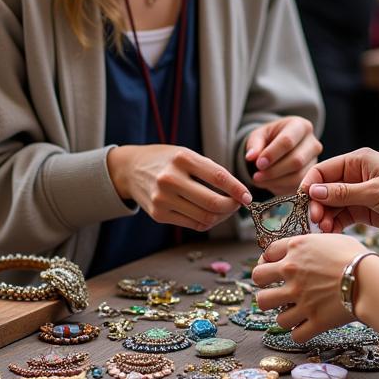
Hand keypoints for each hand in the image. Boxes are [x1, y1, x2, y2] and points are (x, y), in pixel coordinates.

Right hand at [106, 145, 251, 230]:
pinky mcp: (158, 214)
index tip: (247, 196)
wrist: (130, 169)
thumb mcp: (186, 154)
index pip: (218, 177)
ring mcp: (162, 199)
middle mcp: (170, 179)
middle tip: (237, 204)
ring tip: (225, 209)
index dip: (237, 189)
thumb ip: (210, 170)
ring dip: (221, 217)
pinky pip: (193, 225)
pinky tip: (210, 215)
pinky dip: (207, 222)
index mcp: (182, 158)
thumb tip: (237, 193)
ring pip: (205, 218)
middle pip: (213, 203)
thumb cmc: (166, 160)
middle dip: (232, 207)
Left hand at [244, 116, 321, 194]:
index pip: (288, 141)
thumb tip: (251, 157)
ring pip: (298, 176)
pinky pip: (297, 186)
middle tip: (256, 176)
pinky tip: (268, 183)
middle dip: (274, 171)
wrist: (279, 148)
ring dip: (276, 181)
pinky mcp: (311, 176)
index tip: (258, 164)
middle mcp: (313, 143)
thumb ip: (254, 144)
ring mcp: (315, 161)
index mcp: (301, 126)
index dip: (272, 154)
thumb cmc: (269, 138)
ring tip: (259, 180)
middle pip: (297, 160)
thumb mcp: (259, 135)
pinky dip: (280, 187)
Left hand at [251, 232, 367, 342]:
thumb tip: (308, 250)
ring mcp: (299, 297)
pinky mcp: (313, 320)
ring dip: (280, 309)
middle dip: (265, 283)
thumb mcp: (331, 240)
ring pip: (268, 307)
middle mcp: (291, 272)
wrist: (371, 280)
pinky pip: (294, 333)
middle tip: (277, 291)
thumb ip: (313, 245)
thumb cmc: (357, 256)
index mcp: (295, 249)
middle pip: (257, 280)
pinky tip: (307, 327)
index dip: (267, 262)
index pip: (266, 254)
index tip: (274, 270)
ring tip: (292, 311)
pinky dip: (299, 332)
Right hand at [301, 148, 378, 232]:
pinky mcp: (364, 210)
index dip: (310, 185)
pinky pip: (342, 216)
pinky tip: (332, 234)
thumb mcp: (374, 192)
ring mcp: (358, 194)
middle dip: (317, 205)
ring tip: (325, 231)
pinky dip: (335, 224)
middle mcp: (353, 176)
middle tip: (316, 222)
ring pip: (331, 205)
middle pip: (324, 190)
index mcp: (356, 162)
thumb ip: (343, 193)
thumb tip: (312, 191)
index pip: (322, 171)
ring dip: (325, 217)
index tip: (304, 203)